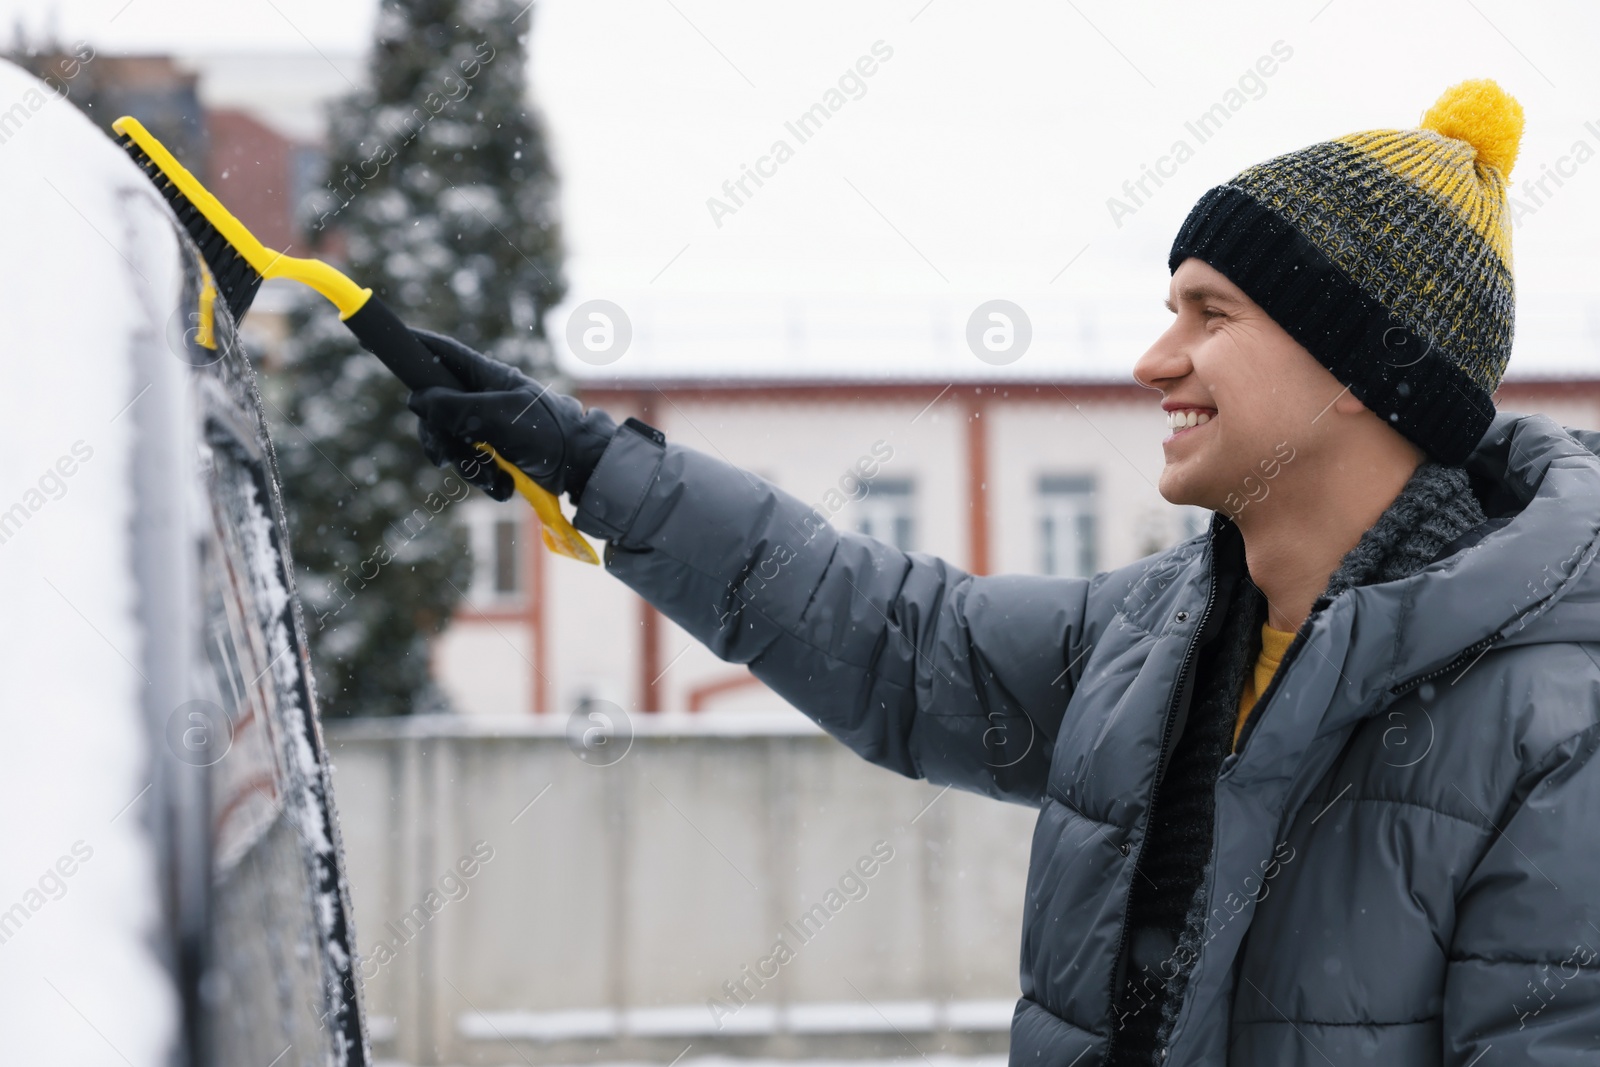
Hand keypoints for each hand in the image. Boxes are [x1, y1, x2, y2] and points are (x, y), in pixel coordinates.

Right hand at [404, 329, 617, 502]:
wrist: (584, 469)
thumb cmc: (548, 434)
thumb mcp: (498, 418)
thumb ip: (455, 408)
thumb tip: (417, 400)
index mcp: (487, 377)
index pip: (442, 354)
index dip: (415, 347)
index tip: (385, 342)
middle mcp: (484, 398)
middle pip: (436, 410)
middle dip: (440, 438)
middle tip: (446, 457)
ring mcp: (489, 426)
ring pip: (452, 443)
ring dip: (468, 467)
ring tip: (493, 477)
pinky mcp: (498, 453)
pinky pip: (473, 465)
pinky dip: (485, 479)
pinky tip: (503, 486)